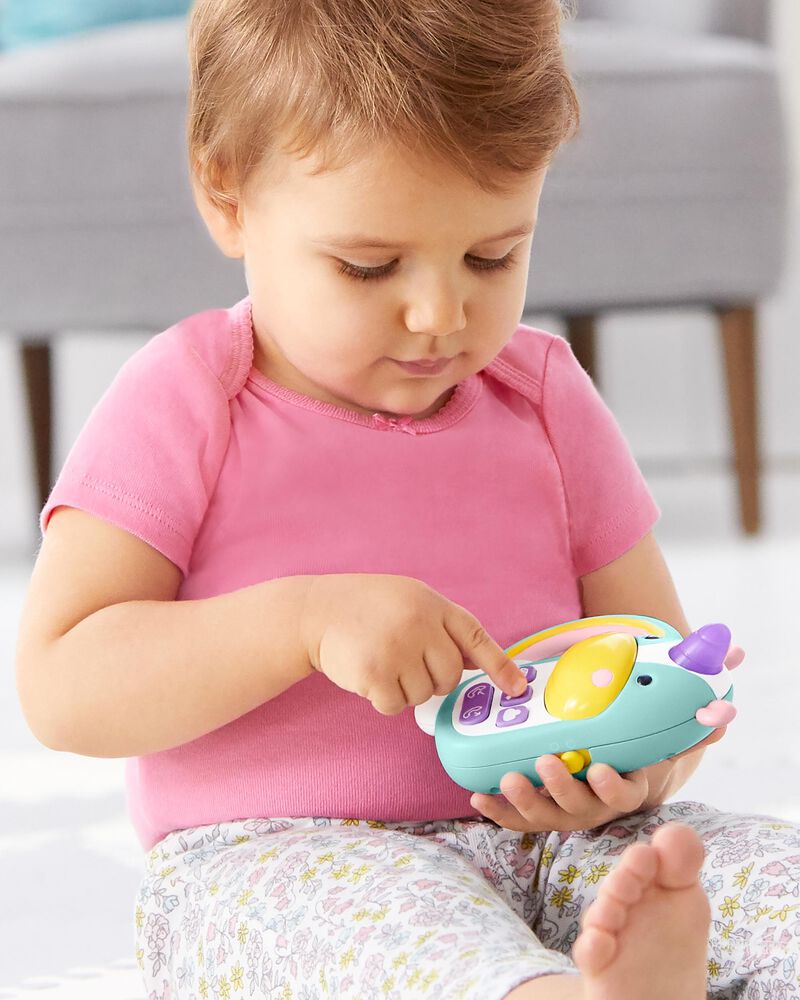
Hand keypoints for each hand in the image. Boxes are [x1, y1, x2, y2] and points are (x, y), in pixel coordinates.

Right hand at [300, 574, 526, 714]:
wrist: (314, 610)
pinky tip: (368, 675)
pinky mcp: (376, 674)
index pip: (476, 637)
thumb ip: (442, 627)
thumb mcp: (409, 600)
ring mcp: (398, 649)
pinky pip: (396, 707)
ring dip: (404, 689)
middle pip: (449, 677)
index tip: (517, 689)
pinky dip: (383, 699)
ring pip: (423, 695)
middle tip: (405, 662)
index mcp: (432, 604)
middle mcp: (420, 624)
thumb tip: (475, 665)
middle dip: (431, 679)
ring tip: (381, 661)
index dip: (499, 666)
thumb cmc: (365, 606)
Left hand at [470, 728, 725, 832]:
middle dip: (560, 787)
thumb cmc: (635, 749)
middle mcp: (594, 808)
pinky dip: (497, 809)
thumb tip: (722, 714)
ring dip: (524, 801)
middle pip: (578, 807)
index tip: (601, 769)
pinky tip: (478, 795)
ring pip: (544, 816)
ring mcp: (564, 812)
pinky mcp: (537, 810)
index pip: (621, 796)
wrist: (615, 769)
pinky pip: (516, 816)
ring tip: (506, 780)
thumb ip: (688, 726)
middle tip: (545, 763)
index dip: (610, 785)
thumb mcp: (661, 738)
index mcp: (625, 790)